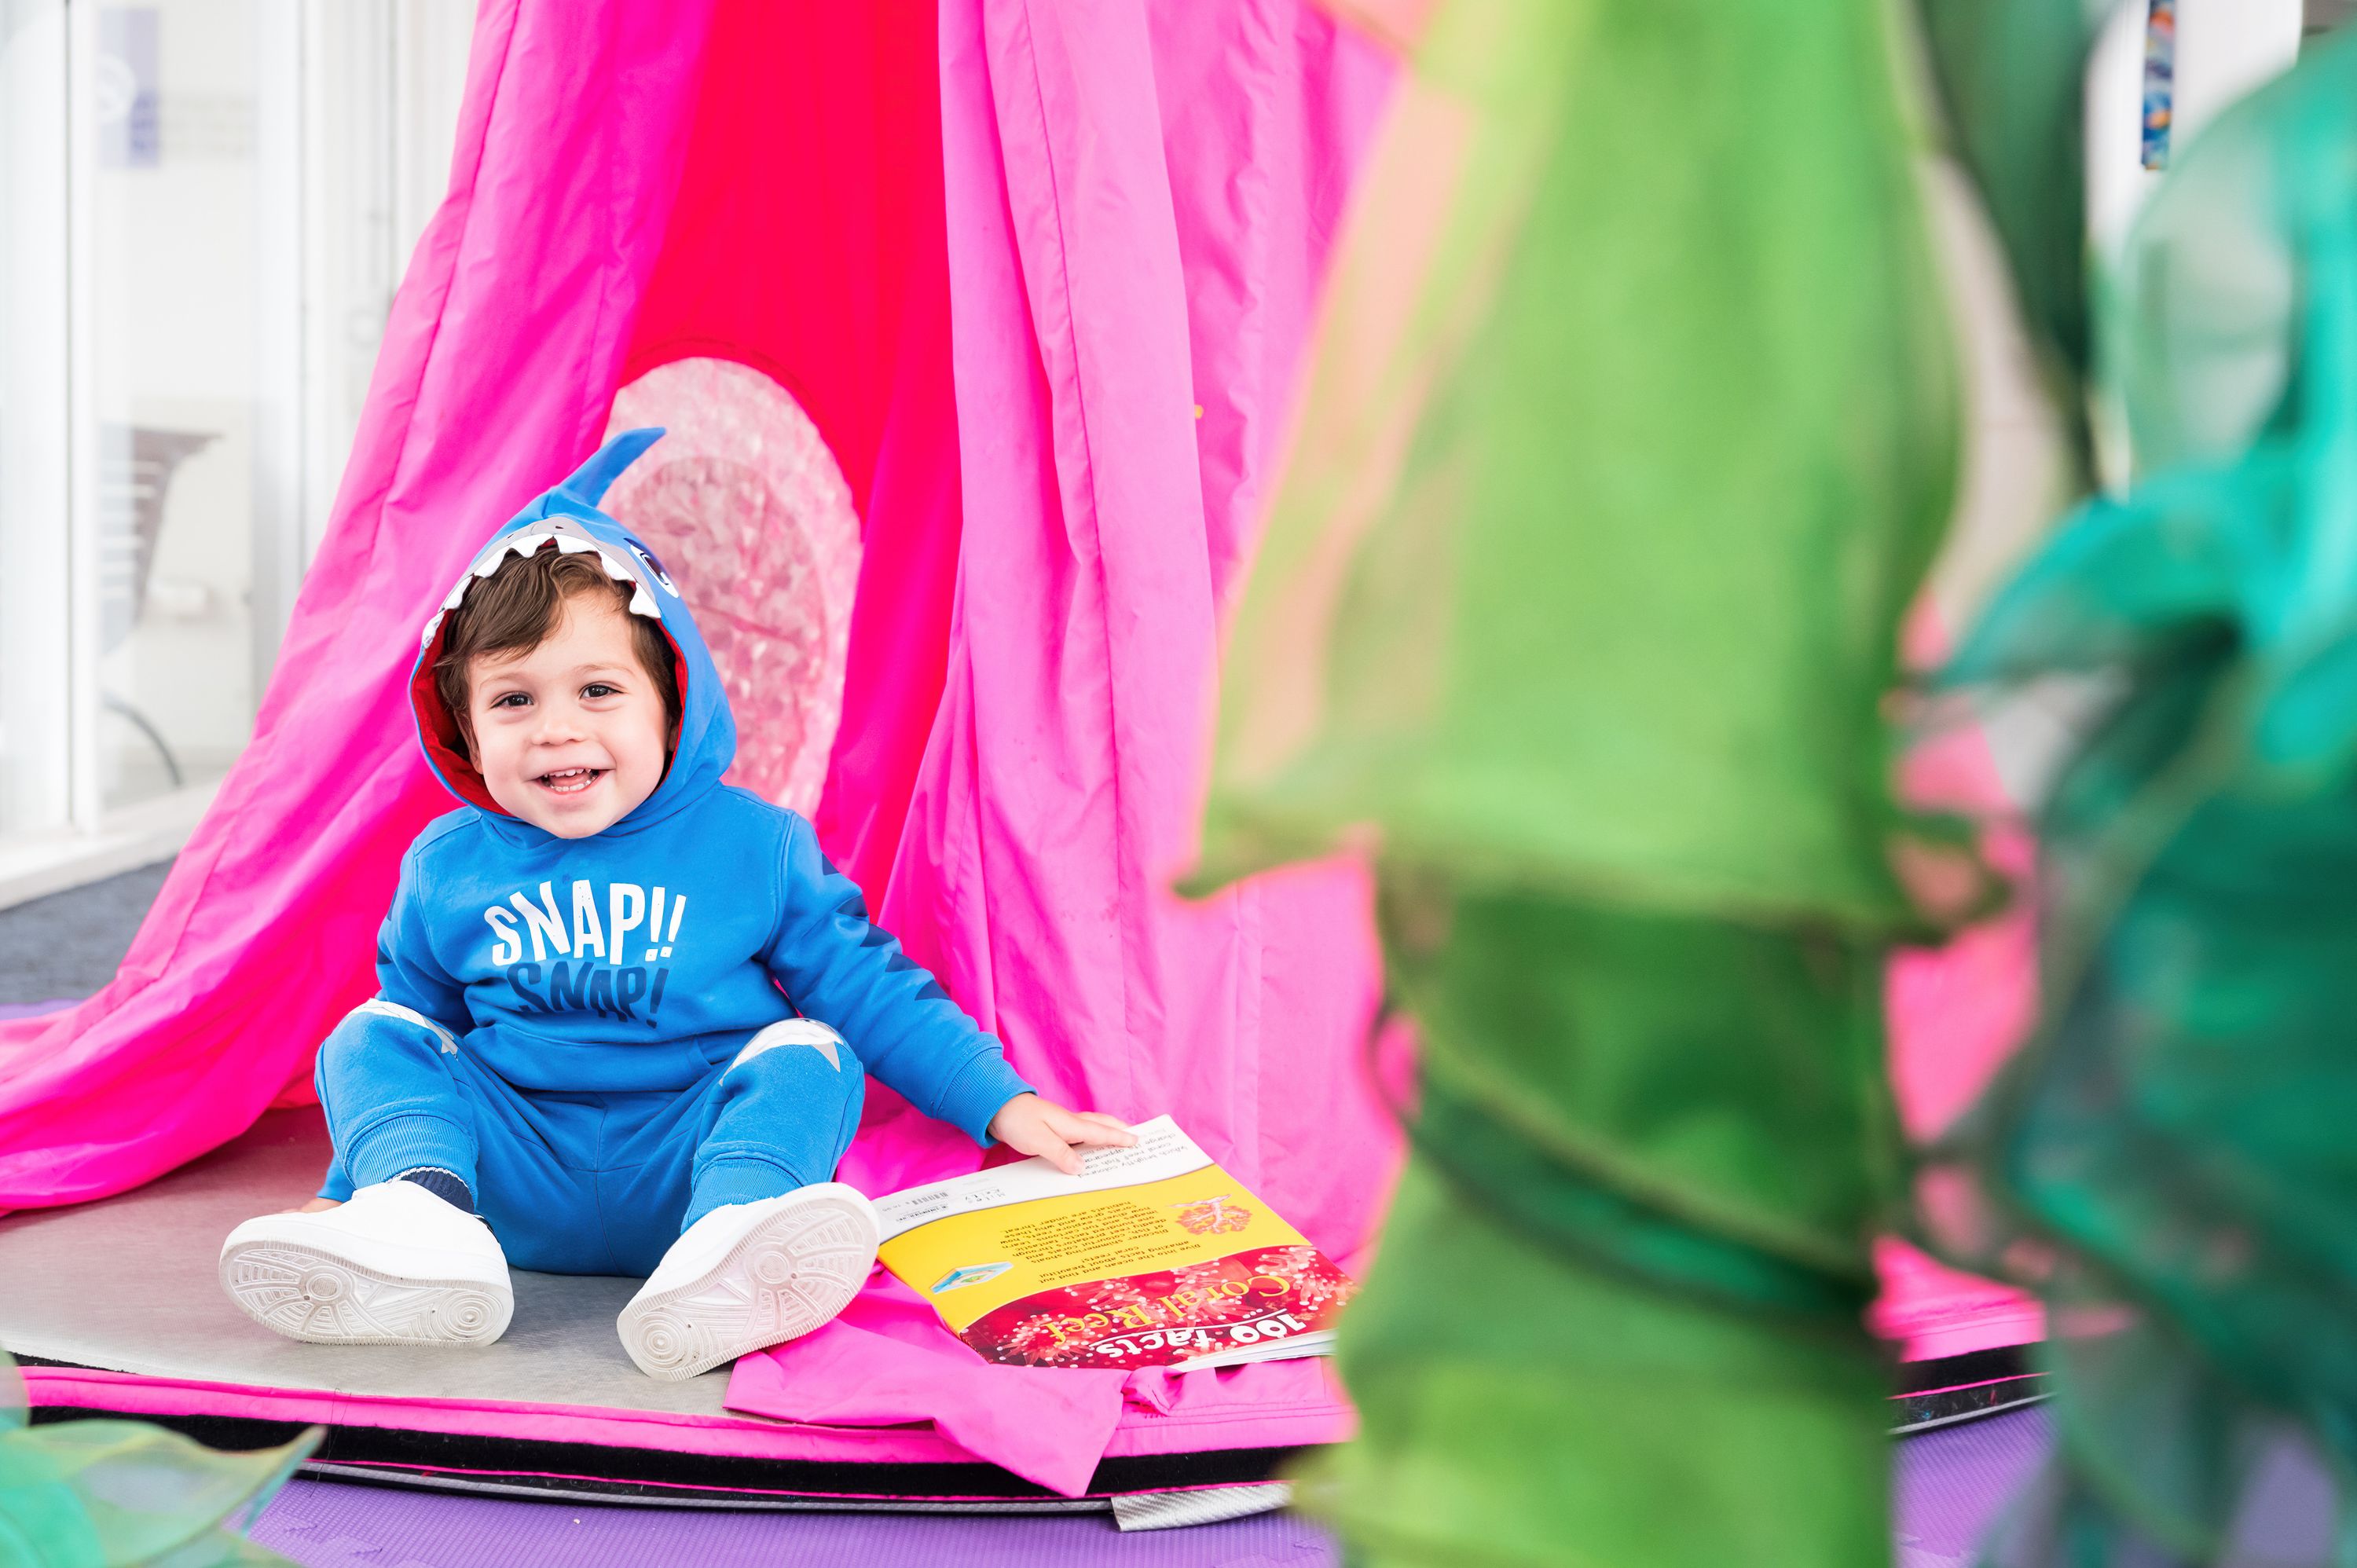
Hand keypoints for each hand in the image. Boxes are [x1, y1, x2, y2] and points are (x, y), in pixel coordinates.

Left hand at [987, 1094, 1137, 1174]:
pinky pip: (1079, 1133)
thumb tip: (1082, 1169)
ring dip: (1106, 1131)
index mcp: (1071, 1124)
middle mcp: (1070, 1122)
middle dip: (1119, 1129)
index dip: (1119, 1137)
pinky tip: (1087, 1146)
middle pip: (1101, 1124)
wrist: (995, 1107)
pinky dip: (1090, 1137)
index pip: (1101, 1132)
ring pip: (1091, 1127)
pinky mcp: (1052, 1128)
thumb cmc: (1017, 1121)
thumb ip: (1061, 1153)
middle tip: (1135, 1136)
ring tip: (1117, 1139)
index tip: (1137, 1141)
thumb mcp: (1039, 1140)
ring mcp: (1061, 1124)